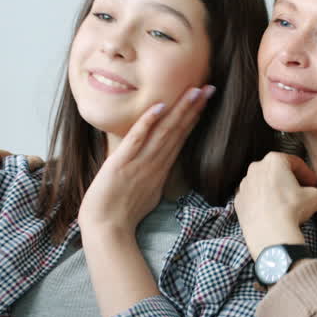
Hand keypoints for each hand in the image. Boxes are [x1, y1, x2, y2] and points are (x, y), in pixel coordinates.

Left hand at [78, 85, 214, 237]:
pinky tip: (159, 107)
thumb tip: (159, 164)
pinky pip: (137, 139)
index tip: (205, 100)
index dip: (193, 117)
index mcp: (160, 169)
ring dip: (179, 110)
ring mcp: (140, 162)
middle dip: (194, 108)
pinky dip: (148, 123)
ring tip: (193, 91)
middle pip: (178, 131)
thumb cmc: (122, 214)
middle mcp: (155, 163)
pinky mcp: (122, 163)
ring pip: (164, 132)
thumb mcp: (146, 192)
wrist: (106, 228)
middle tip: (209, 88)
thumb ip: (153, 175)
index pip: (181, 137)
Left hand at [236, 152, 316, 258]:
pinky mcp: (238, 202)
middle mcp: (256, 168)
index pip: (295, 163)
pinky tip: (271, 213)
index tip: (313, 183)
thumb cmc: (291, 210)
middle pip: (276, 171)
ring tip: (285, 205)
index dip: (307, 173)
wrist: (271, 233)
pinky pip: (253, 198)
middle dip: (288, 180)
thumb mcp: (315, 197)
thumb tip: (316, 195)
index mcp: (274, 160)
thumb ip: (316, 191)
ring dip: (273, 191)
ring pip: (262, 184)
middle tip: (300, 192)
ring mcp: (244, 185)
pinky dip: (261, 203)